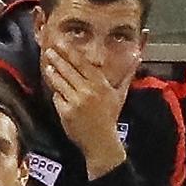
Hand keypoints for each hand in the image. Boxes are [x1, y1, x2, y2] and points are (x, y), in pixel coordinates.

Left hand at [42, 43, 136, 177]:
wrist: (101, 141)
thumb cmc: (110, 117)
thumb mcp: (120, 94)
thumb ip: (126, 75)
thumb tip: (137, 57)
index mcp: (101, 84)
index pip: (82, 64)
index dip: (70, 52)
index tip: (61, 44)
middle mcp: (88, 91)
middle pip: (69, 70)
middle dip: (58, 59)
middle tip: (50, 50)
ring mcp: (76, 101)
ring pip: (60, 82)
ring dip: (53, 73)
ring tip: (48, 66)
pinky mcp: (66, 112)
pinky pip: (57, 97)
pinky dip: (57, 94)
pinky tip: (55, 90)